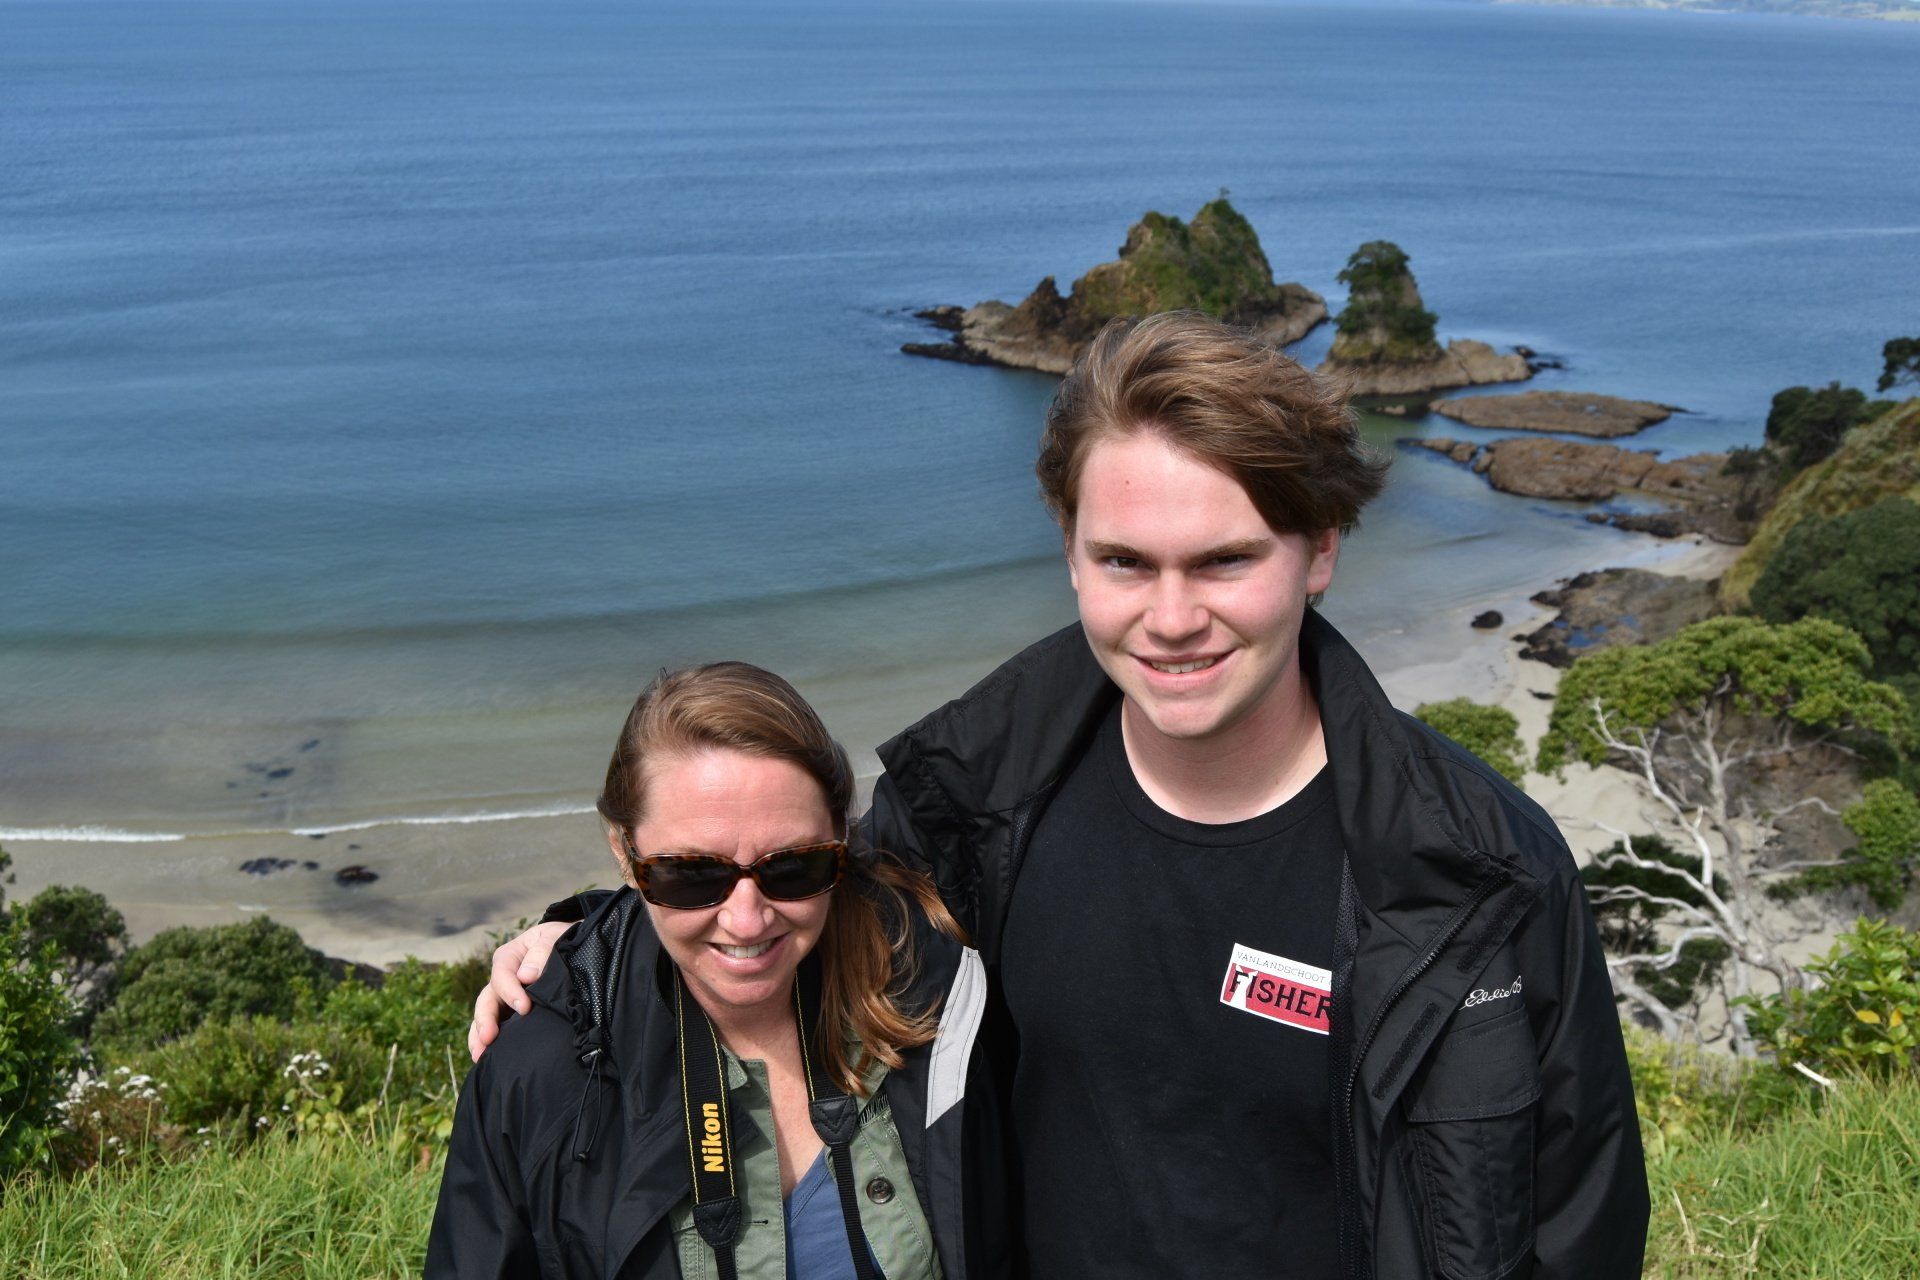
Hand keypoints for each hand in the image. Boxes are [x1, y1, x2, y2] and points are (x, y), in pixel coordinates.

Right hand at [468, 920, 570, 1061]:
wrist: (574, 947)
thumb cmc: (563, 939)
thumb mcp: (554, 937)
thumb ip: (542, 952)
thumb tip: (526, 976)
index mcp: (510, 957)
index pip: (502, 975)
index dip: (510, 991)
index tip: (524, 1008)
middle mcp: (503, 978)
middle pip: (487, 999)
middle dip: (485, 1020)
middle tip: (489, 1038)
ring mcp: (506, 998)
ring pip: (486, 1016)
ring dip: (480, 1035)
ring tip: (480, 1055)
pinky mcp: (513, 1013)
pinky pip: (498, 1027)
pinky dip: (491, 1042)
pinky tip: (488, 1058)